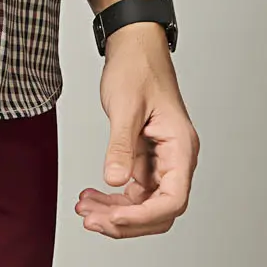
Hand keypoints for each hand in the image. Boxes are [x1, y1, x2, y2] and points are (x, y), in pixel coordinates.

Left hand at [76, 22, 198, 238]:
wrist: (134, 45)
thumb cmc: (137, 68)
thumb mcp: (125, 106)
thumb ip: (120, 145)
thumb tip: (114, 181)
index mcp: (181, 146)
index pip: (173, 199)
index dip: (144, 216)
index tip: (114, 218)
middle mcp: (176, 158)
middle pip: (159, 210)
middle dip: (125, 221)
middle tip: (91, 220)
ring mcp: (162, 160)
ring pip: (145, 204)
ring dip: (115, 212)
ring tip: (85, 210)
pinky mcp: (147, 158)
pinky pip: (135, 190)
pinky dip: (114, 198)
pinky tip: (93, 197)